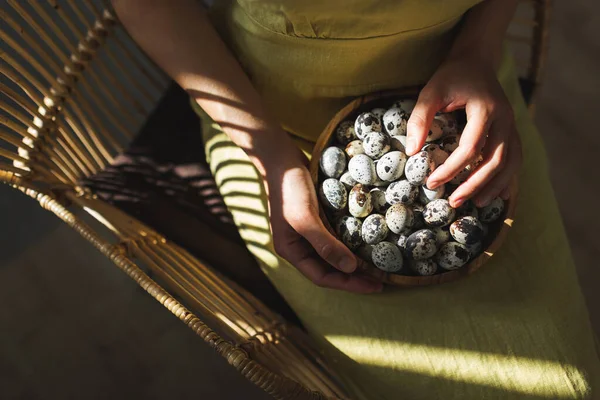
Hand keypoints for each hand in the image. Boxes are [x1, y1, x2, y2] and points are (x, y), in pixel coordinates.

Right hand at [263, 149, 382, 293]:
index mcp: (292, 251)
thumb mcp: (305, 216)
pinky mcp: (317, 218)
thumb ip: (325, 244)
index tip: (376, 285)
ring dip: (354, 261)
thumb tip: (350, 269)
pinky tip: (369, 240)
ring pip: (334, 254)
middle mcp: (299, 245)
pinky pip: (337, 237)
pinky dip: (352, 242)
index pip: (322, 277)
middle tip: (383, 279)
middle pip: (329, 269)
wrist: (281, 158)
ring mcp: (308, 232)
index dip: (349, 284)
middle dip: (354, 276)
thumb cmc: (289, 187)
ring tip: (379, 264)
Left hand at [405, 56, 521, 207]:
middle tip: (454, 201)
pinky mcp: (512, 131)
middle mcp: (505, 119)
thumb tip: (413, 151)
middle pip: (496, 160)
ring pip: (511, 163)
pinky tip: (497, 195)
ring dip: (494, 186)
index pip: (471, 147)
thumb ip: (420, 118)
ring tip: (475, 204)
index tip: (431, 181)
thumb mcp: (431, 91)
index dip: (452, 168)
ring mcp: (512, 126)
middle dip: (475, 184)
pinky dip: (507, 179)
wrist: (476, 61)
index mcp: (486, 108)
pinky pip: (515, 159)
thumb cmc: (451, 77)